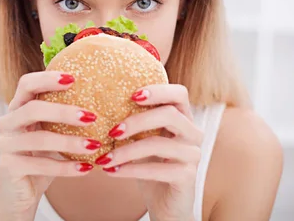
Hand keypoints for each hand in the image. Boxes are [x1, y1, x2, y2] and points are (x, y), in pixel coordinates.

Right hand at [0, 71, 100, 220]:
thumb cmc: (41, 158)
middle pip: (33, 109)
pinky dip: (66, 167)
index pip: (26, 84)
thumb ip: (64, 117)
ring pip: (39, 139)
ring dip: (70, 142)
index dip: (47, 79)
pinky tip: (87, 168)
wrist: (20, 195)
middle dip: (63, 111)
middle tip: (91, 116)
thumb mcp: (51, 133)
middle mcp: (7, 123)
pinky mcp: (8, 167)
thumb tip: (102, 97)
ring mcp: (5, 145)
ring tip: (95, 145)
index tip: (73, 79)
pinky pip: (41, 165)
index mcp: (17, 108)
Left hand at [95, 84, 201, 220]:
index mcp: (183, 118)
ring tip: (105, 158)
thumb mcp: (143, 140)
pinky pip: (157, 170)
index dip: (158, 90)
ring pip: (159, 144)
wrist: (166, 204)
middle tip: (112, 131)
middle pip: (169, 114)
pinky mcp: (188, 177)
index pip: (179, 93)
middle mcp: (193, 133)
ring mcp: (193, 155)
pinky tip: (111, 171)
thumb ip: (134, 123)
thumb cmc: (152, 166)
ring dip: (127, 151)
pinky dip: (131, 170)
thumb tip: (100, 105)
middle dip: (137, 121)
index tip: (132, 95)